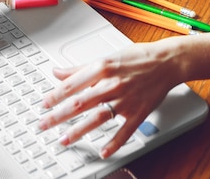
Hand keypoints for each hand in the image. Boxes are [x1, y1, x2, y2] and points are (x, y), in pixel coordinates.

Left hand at [39, 39, 182, 158]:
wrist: (166, 62)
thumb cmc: (137, 58)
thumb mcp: (106, 58)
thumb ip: (80, 69)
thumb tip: (58, 72)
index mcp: (103, 67)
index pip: (73, 84)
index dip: (55, 95)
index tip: (43, 105)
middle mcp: (112, 84)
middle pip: (80, 102)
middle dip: (59, 115)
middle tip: (43, 124)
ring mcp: (125, 99)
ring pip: (98, 117)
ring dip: (79, 130)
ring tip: (63, 139)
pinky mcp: (138, 112)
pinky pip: (124, 131)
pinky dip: (114, 143)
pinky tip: (102, 151)